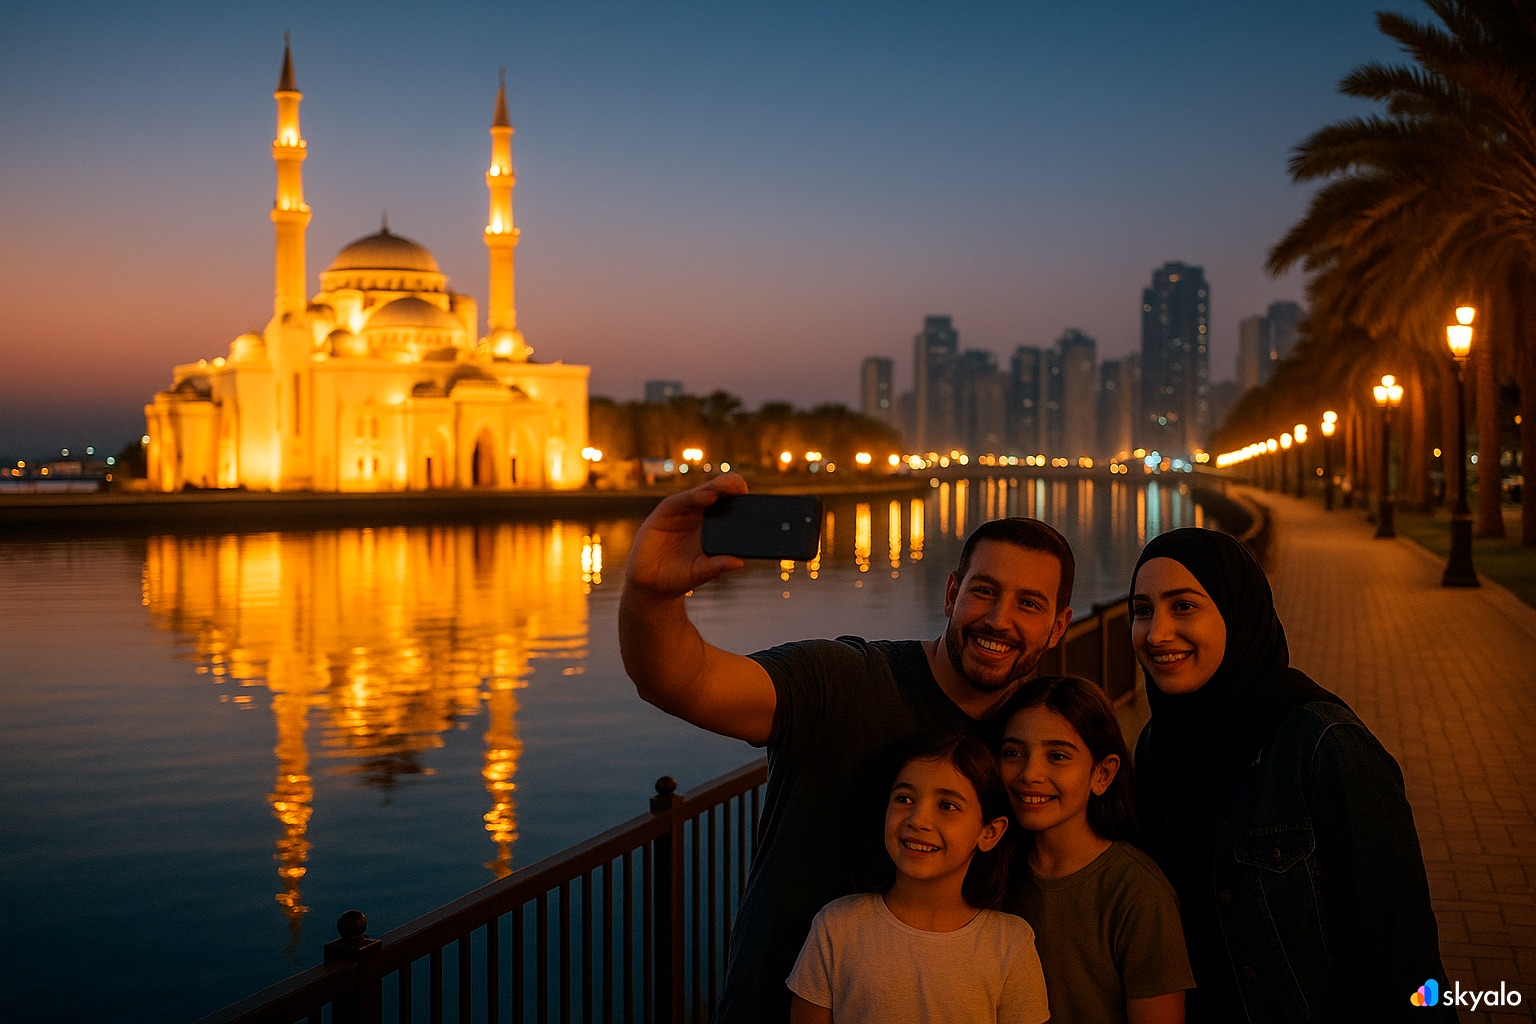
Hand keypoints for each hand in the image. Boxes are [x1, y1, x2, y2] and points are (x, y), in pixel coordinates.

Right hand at [625, 472, 748, 597]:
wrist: (652, 584)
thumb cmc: (679, 576)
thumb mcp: (701, 572)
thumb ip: (717, 566)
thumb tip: (739, 562)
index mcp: (714, 527)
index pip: (731, 507)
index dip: (742, 501)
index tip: (755, 501)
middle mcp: (700, 514)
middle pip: (719, 494)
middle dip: (731, 487)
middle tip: (742, 489)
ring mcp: (684, 510)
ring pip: (702, 492)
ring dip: (715, 488)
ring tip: (727, 487)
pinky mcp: (667, 511)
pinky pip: (682, 500)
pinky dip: (694, 496)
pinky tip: (706, 497)